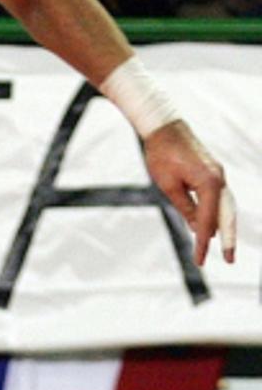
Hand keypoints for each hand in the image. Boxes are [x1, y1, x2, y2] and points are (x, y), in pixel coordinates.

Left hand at [142, 121, 236, 265]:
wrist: (164, 128)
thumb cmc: (161, 155)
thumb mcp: (168, 186)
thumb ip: (185, 208)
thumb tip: (197, 229)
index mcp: (209, 183)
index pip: (207, 220)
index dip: (203, 242)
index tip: (199, 260)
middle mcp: (219, 179)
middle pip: (227, 216)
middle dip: (228, 239)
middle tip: (229, 261)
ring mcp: (218, 175)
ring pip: (227, 208)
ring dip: (225, 228)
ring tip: (225, 249)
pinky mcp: (213, 174)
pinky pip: (220, 199)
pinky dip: (218, 214)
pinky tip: (213, 227)